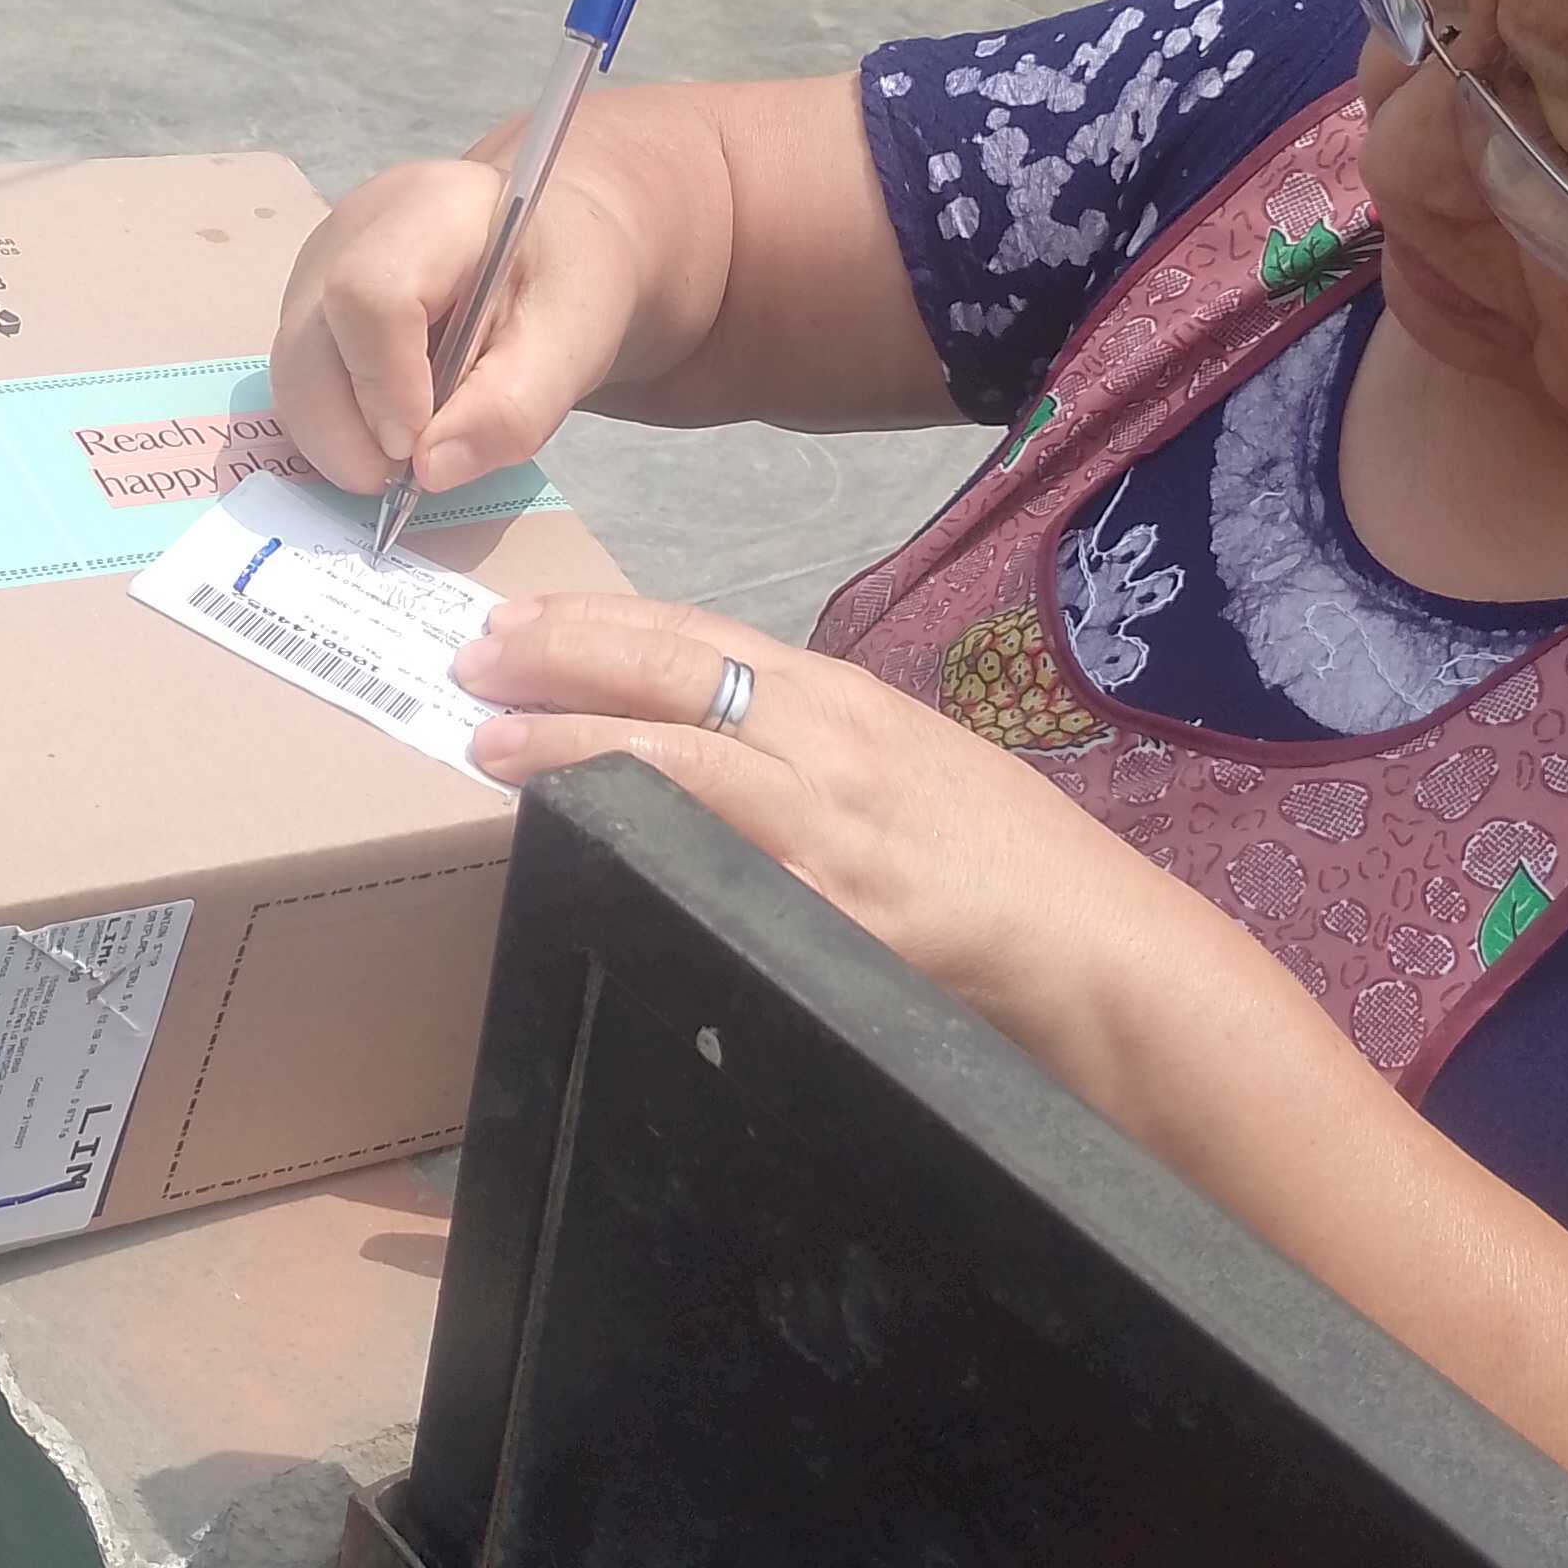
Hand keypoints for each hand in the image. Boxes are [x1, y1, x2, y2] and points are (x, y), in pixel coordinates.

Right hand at [272, 161, 646, 496]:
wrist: (547, 246)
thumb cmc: (564, 279)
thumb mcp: (574, 341)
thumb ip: (514, 407)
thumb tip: (431, 471)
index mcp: (430, 210)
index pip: (369, 295)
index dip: (384, 385)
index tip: (418, 450)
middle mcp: (351, 232)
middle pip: (307, 343)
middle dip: (347, 434)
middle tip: (404, 480)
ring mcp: (316, 268)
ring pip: (292, 372)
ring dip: (339, 438)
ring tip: (405, 458)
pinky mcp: (307, 308)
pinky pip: (300, 381)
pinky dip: (337, 426)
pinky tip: (390, 431)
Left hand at [454, 590, 1165, 1051]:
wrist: (1094, 948)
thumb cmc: (1008, 864)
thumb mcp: (910, 769)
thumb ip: (817, 750)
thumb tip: (719, 742)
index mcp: (846, 702)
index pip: (700, 638)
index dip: (600, 624)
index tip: (521, 619)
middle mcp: (829, 742)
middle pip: (671, 677)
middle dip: (562, 660)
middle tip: (472, 658)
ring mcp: (826, 825)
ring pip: (674, 756)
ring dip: (570, 746)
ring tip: (490, 741)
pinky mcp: (829, 910)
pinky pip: (715, 865)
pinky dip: (640, 844)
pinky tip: (580, 843)